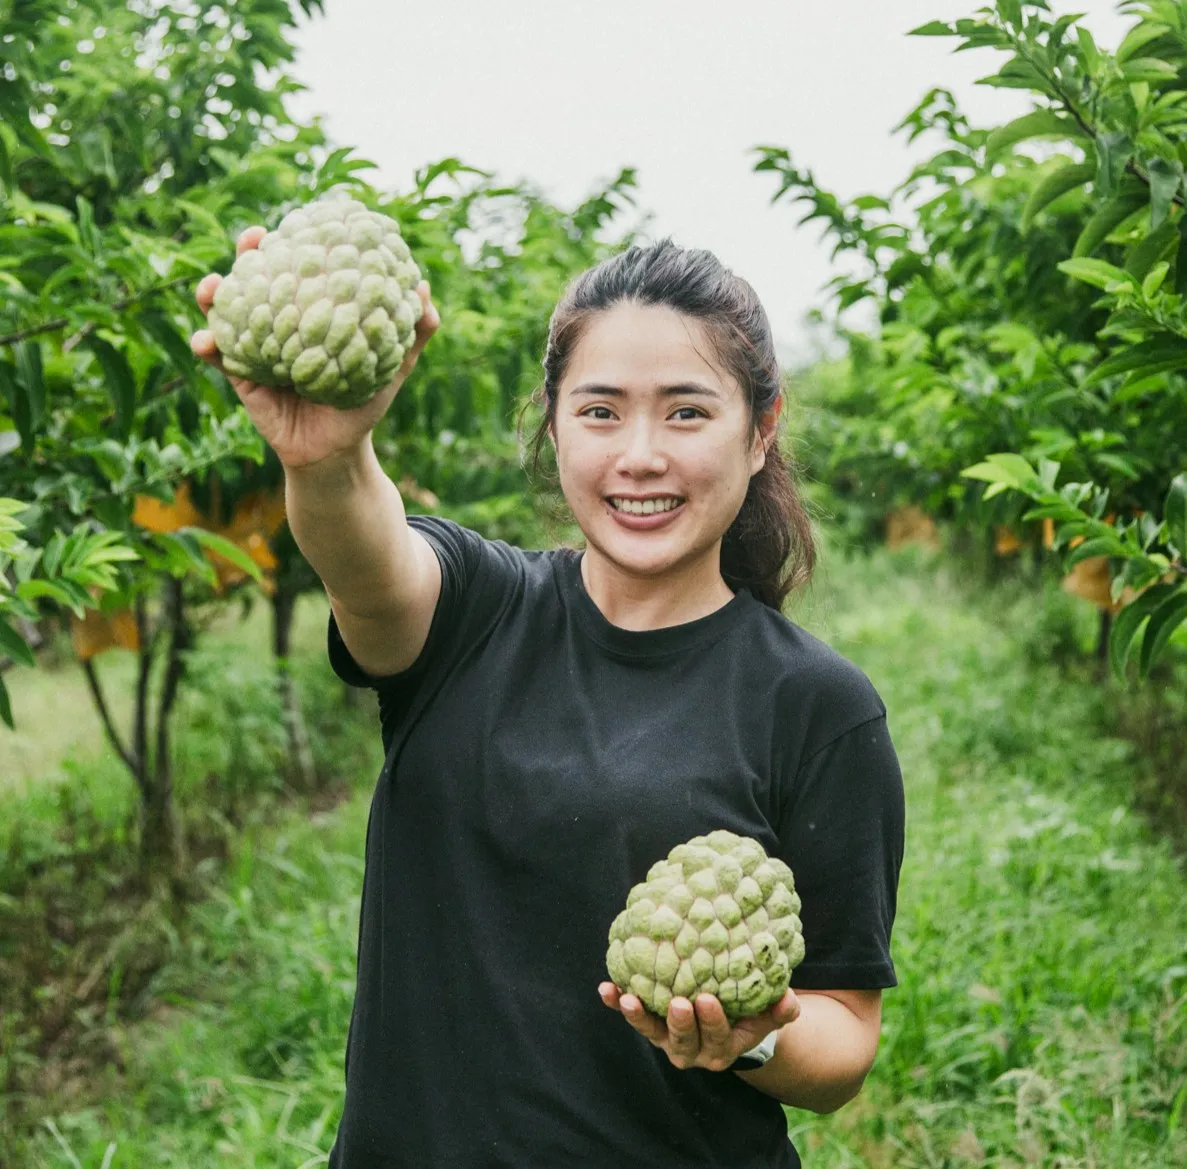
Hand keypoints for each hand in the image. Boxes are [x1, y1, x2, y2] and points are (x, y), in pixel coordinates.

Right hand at [189, 225, 440, 470]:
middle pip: (257, 279)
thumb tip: (425, 292)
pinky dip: (209, 346)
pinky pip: (220, 357)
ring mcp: (257, 348)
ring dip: (213, 293)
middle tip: (252, 239)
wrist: (338, 452)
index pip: (298, 270)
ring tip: (211, 287)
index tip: (295, 222)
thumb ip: (410, 335)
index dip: (293, 244)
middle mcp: (281, 324)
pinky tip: (207, 341)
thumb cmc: (363, 404)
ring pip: (227, 311)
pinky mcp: (242, 378)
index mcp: (311, 314)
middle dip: (248, 254)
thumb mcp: (390, 367)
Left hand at [598, 982, 799, 1071]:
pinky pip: (634, 1016)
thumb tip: (789, 999)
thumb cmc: (748, 1015)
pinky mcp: (651, 1025)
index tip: (707, 999)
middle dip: (679, 1023)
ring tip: (627, 999)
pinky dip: (618, 1004)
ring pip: (652, 1033)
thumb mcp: (767, 1017)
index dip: (712, 1022)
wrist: (726, 1025)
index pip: (716, 1037)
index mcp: (722, 1048)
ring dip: (638, 1017)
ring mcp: (667, 1040)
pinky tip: (606, 989)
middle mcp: (692, 1050)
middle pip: (682, 1040)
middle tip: (677, 1003)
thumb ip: (780, 1010)